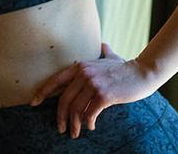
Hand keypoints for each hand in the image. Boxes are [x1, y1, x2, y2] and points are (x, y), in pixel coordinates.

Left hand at [28, 43, 160, 138]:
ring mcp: (93, 84)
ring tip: (75, 133)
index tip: (33, 103)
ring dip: (74, 124)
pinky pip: (89, 113)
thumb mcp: (111, 57)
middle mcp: (83, 74)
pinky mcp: (104, 95)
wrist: (144, 72)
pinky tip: (90, 126)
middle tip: (61, 129)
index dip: (42, 92)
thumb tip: (103, 45)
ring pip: (75, 109)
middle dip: (60, 117)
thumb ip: (104, 52)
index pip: (55, 80)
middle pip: (63, 99)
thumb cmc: (127, 68)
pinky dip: (88, 122)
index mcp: (80, 66)